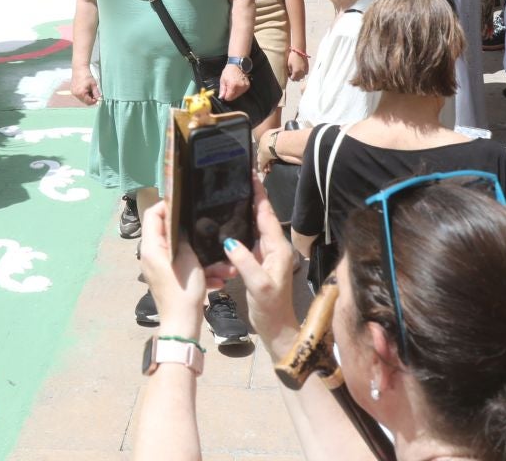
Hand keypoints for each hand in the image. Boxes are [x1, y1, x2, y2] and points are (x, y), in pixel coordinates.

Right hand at [68, 66, 99, 104]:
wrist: (79, 68)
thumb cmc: (87, 75)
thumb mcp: (93, 84)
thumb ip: (96, 93)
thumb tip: (99, 98)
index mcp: (81, 93)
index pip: (88, 102)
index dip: (94, 101)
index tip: (98, 98)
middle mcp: (76, 94)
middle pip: (85, 101)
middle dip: (90, 99)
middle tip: (94, 93)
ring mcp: (73, 92)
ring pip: (81, 99)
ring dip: (86, 96)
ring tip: (90, 89)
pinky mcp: (72, 90)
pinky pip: (78, 95)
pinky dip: (83, 94)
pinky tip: (85, 88)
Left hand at [137, 201, 219, 334]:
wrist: (183, 325)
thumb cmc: (183, 288)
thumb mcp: (187, 257)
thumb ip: (183, 236)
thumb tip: (182, 222)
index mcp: (151, 247)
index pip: (152, 214)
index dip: (166, 204)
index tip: (186, 203)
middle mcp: (151, 256)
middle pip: (170, 234)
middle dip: (192, 235)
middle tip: (208, 229)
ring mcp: (160, 269)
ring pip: (183, 254)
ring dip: (203, 258)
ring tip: (224, 266)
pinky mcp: (170, 281)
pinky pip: (185, 269)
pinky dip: (201, 272)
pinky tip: (219, 280)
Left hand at [218, 62, 249, 102]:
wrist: (237, 65)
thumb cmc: (229, 71)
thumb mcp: (222, 80)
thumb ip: (222, 90)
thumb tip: (221, 97)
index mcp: (233, 85)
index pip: (229, 97)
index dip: (225, 96)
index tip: (224, 93)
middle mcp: (240, 87)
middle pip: (234, 97)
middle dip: (230, 94)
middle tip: (228, 87)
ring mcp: (245, 86)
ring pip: (238, 95)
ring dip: (234, 92)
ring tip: (233, 85)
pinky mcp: (247, 86)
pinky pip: (242, 92)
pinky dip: (238, 90)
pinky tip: (237, 85)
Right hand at [221, 179, 301, 353]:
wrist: (276, 329)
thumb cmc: (270, 308)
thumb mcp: (258, 285)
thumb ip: (246, 262)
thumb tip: (229, 241)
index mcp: (278, 248)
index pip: (267, 215)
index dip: (259, 195)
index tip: (251, 175)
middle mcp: (274, 247)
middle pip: (261, 216)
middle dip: (251, 197)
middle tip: (236, 178)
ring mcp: (266, 255)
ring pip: (254, 226)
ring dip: (244, 210)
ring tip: (229, 194)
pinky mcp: (258, 262)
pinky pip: (248, 238)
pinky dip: (239, 227)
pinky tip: (227, 222)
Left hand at [285, 47, 308, 82]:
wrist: (299, 51)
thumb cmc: (292, 57)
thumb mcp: (288, 64)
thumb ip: (289, 71)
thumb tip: (290, 73)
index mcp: (296, 72)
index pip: (293, 79)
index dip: (290, 77)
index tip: (289, 74)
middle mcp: (301, 72)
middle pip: (298, 79)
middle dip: (295, 77)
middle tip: (292, 73)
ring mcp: (305, 70)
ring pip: (302, 77)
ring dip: (299, 76)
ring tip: (296, 72)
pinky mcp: (307, 67)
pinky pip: (306, 73)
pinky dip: (303, 73)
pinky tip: (300, 70)